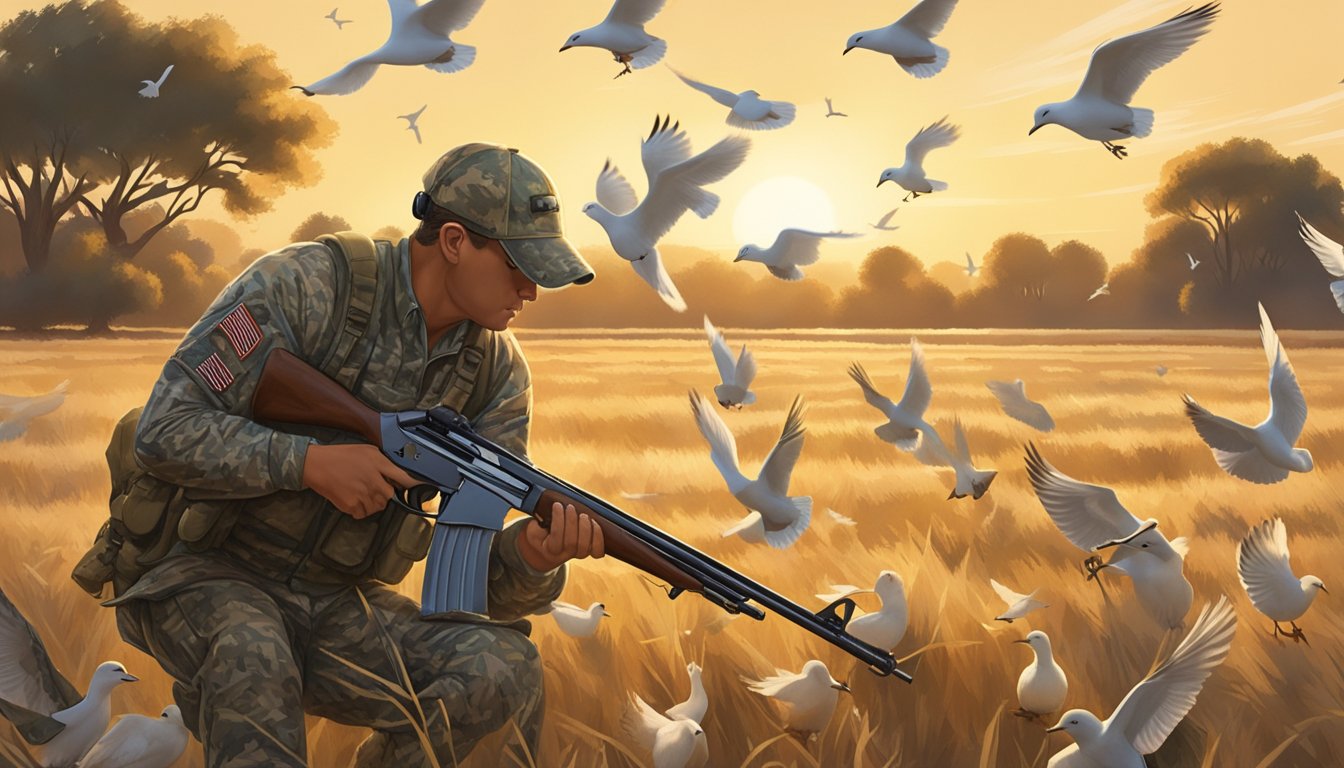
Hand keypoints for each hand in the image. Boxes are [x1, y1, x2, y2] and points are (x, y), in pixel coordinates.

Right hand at [301, 443, 418, 518]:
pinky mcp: (351, 505)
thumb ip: (384, 462)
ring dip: (372, 502)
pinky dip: (360, 509)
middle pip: (390, 495)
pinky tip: (352, 497)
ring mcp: (362, 494)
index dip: (417, 485)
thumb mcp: (367, 450)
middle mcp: (373, 479)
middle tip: (371, 486)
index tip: (429, 490)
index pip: (404, 477)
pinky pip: (363, 513)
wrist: (316, 464)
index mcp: (378, 463)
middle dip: (384, 493)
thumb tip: (397, 474)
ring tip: (359, 490)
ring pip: (378, 506)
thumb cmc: (341, 455)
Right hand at [517, 502, 605, 571]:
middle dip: (572, 522)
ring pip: (585, 547)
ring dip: (586, 528)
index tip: (557, 505)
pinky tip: (594, 524)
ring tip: (583, 515)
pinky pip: (597, 551)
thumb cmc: (541, 537)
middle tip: (570, 507)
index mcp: (549, 550)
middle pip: (572, 543)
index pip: (556, 537)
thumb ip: (535, 527)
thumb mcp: (532, 531)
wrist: (548, 551)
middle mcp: (564, 555)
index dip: (558, 520)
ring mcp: (578, 554)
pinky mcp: (588, 551)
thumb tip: (543, 519)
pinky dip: (598, 538)